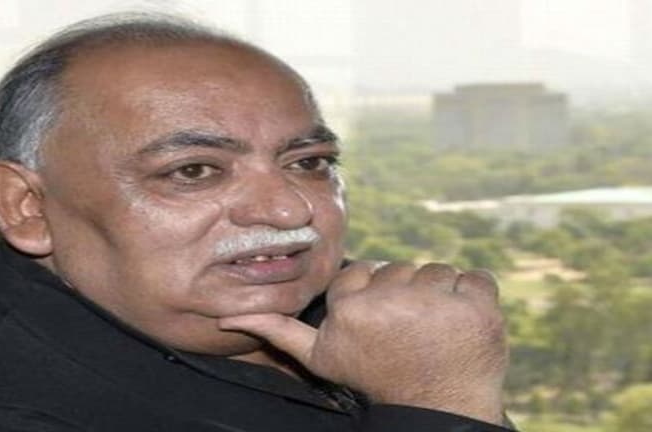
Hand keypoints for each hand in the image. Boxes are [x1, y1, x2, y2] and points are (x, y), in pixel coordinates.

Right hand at [219, 262, 508, 423]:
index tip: (382, 326)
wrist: (436, 408)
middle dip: (407, 296)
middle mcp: (390, 299)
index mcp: (351, 308)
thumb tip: (229, 317)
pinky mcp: (477, 304)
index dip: (376, 298)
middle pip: (402, 269)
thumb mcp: (321, 358)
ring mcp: (437, 301)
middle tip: (409, 332)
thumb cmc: (375, 378)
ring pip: (438, 271)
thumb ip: (280, 331)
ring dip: (440, 298)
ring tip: (434, 332)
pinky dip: (474, 297)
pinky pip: (476, 277)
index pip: (366, 272)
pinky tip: (462, 326)